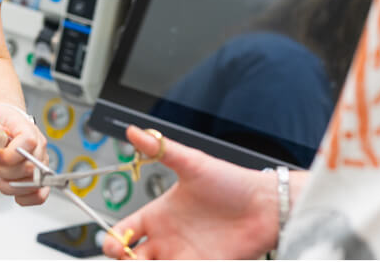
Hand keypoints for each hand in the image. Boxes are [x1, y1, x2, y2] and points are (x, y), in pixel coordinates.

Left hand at [0, 101, 49, 205]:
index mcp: (26, 128)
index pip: (29, 142)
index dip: (11, 154)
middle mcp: (38, 146)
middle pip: (30, 167)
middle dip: (6, 171)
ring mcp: (40, 164)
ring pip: (32, 185)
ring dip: (10, 185)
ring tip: (1, 174)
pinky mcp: (40, 179)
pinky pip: (39, 196)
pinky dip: (23, 197)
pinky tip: (12, 187)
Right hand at [101, 125, 282, 259]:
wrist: (266, 206)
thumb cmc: (232, 183)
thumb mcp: (192, 163)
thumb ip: (161, 149)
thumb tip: (134, 131)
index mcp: (159, 214)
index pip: (124, 232)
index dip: (113, 240)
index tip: (114, 244)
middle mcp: (168, 238)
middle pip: (131, 257)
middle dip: (124, 260)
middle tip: (130, 259)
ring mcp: (183, 255)